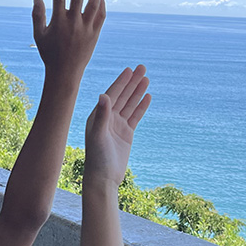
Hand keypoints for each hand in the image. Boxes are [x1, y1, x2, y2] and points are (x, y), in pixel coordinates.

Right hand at [32, 0, 104, 80]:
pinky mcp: (95, 34)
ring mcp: (86, 29)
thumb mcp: (39, 35)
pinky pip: (101, 16)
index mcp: (58, 23)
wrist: (65, 73)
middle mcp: (73, 24)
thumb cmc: (49, 53)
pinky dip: (102, 4)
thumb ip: (37, 15)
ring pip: (94, 4)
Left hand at [84, 66, 150, 186]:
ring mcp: (117, 125)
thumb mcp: (98, 135)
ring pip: (130, 104)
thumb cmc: (97, 158)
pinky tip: (147, 96)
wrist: (103, 178)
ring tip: (146, 78)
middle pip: (122, 96)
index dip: (121, 82)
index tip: (129, 70)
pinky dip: (141, 106)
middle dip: (132, 82)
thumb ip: (102, 116)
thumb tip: (104, 96)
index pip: (111, 94)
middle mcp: (107, 118)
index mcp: (98, 115)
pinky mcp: (126, 133)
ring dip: (138, 91)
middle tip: (142, 67)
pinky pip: (135, 116)